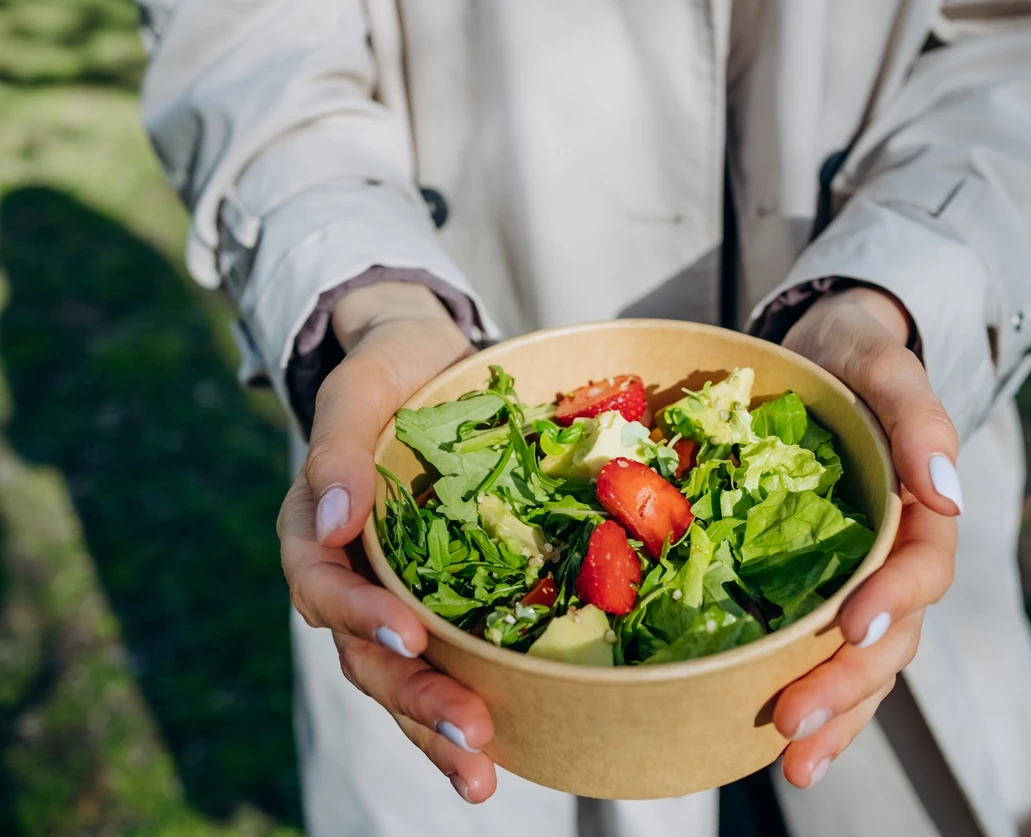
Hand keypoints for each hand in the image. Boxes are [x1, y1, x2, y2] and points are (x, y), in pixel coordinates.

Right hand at [276, 282, 497, 801]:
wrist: (431, 365)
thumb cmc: (391, 370)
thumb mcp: (360, 389)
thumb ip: (338, 449)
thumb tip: (333, 520)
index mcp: (315, 531)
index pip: (324, 588)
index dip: (362, 616)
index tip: (411, 637)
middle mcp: (352, 577)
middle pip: (369, 655)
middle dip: (416, 703)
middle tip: (470, 738)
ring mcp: (398, 596)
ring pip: (406, 678)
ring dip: (439, 731)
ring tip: (483, 776)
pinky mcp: (445, 602)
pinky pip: (452, 661)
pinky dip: (475, 702)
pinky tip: (514, 744)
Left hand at [771, 286, 960, 787]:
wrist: (823, 349)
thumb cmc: (855, 351)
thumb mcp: (883, 362)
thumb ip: (917, 416)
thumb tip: (948, 492)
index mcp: (923, 508)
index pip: (922, 566)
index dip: (892, 598)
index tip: (851, 623)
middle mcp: (898, 553)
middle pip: (891, 633)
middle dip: (847, 681)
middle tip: (792, 719)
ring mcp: (864, 577)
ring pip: (868, 662)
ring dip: (837, 715)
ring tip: (794, 762)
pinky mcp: (824, 588)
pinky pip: (830, 655)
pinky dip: (820, 702)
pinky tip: (785, 745)